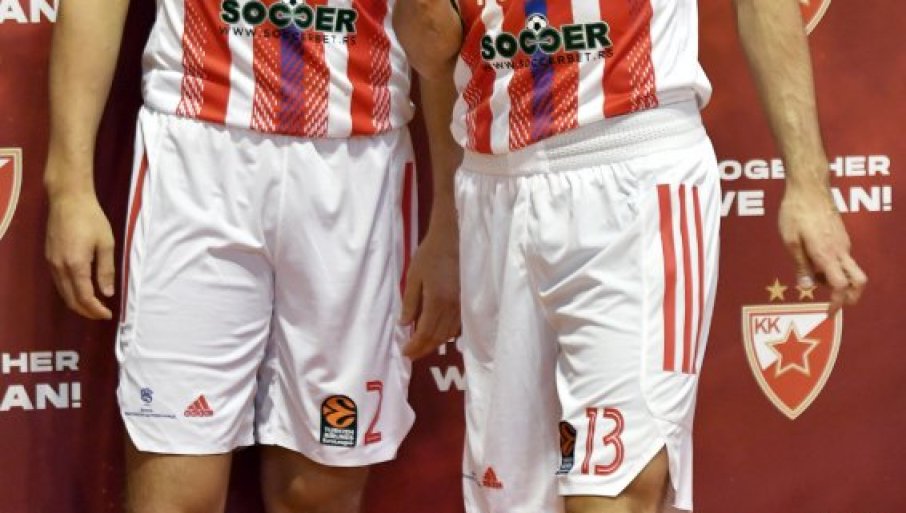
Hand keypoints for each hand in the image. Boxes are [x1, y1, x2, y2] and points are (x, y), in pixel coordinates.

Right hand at [45, 191, 115, 319]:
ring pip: (63, 292)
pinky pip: (58, 282)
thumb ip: (106, 270)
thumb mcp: (106, 244)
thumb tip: (107, 293)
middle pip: (70, 299)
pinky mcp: (49, 257)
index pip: (84, 297)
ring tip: (94, 306)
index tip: (108, 315)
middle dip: (86, 311)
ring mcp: (51, 262)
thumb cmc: (91, 218)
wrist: (68, 199)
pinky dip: (70, 292)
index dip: (96, 310)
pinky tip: (81, 291)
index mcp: (75, 265)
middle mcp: (59, 267)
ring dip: (77, 303)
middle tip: (102, 314)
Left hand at [400, 226, 460, 359]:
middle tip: (411, 355)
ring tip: (422, 346)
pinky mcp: (466, 302)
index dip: (415, 346)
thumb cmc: (430, 255)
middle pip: (438, 337)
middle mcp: (452, 308)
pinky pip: (458, 326)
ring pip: (449, 334)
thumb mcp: (413, 277)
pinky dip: (447, 334)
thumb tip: (404, 324)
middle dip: (424, 349)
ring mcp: (462, 306)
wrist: (453, 240)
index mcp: (436, 302)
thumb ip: (409, 303)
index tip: (405, 353)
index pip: (425, 332)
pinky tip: (438, 333)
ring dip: (435, 343)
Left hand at [778, 182, 866, 313]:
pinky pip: (842, 258)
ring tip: (810, 273)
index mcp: (827, 254)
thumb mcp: (790, 240)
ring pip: (849, 269)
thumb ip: (800, 265)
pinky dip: (832, 266)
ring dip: (835, 280)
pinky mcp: (842, 236)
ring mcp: (844, 242)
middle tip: (832, 304)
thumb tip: (807, 286)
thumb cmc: (795, 212)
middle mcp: (841, 250)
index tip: (828, 313)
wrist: (809, 187)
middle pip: (859, 281)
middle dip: (850, 297)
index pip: (840, 286)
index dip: (836, 303)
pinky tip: (812, 258)